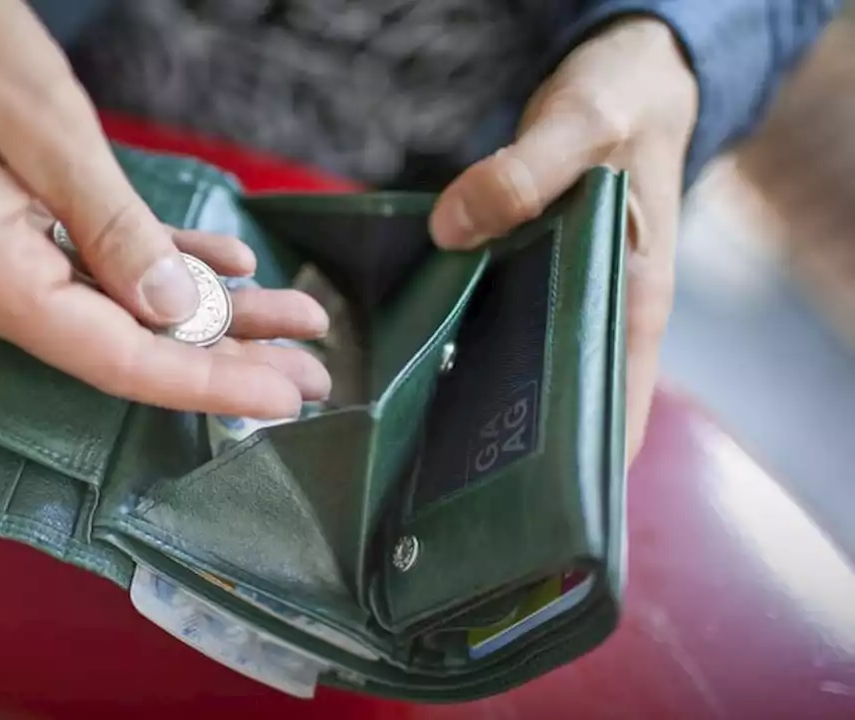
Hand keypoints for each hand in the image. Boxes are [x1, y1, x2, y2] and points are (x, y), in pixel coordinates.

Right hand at [0, 0, 330, 418]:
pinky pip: (92, 263)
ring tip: (292, 318)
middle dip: (223, 356)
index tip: (283, 396)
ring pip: (117, 306)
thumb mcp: (44, 125)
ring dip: (205, 312)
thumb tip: (173, 308)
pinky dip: (158, 263)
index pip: (114, 357)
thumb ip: (113, 227)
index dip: (204, 382)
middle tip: (312, 369)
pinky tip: (225, 267)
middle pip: (122, 343)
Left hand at [429, 17, 697, 464]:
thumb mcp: (583, 125)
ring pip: (514, 377)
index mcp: (632, 305)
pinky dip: (450, 349)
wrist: (618, 81)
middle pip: (554, 412)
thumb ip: (526, 172)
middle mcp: (596, 319)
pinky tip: (397, 365)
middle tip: (427, 491)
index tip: (515, 512)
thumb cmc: (619, 107)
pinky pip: (486, 331)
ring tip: (400, 448)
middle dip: (502, 455)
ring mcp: (558, 304)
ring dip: (466, 407)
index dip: (576, 477)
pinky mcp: (522, 283)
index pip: (616, 420)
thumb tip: (454, 229)